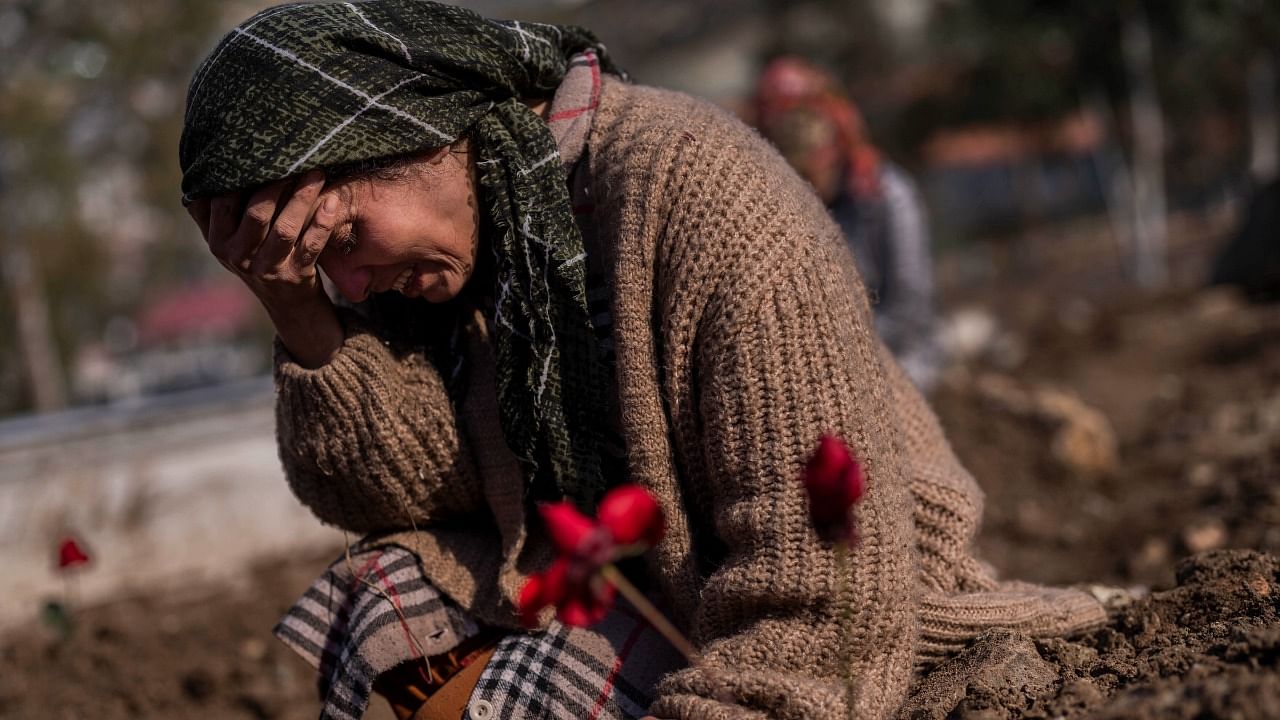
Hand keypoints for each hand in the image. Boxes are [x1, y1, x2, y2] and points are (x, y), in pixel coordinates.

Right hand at [186, 171, 344, 367]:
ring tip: (317, 172)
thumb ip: (211, 211)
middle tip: (295, 157)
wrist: (288, 304)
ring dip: (302, 198)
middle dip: (276, 183)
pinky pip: (312, 246)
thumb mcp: (228, 240)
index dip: (241, 176)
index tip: (259, 151)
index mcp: (218, 242)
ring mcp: (269, 268)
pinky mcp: (297, 276)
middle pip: (256, 214)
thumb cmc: (257, 257)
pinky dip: (324, 223)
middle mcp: (238, 257)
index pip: (223, 202)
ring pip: (286, 228)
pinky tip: (333, 201)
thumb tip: (199, 168)